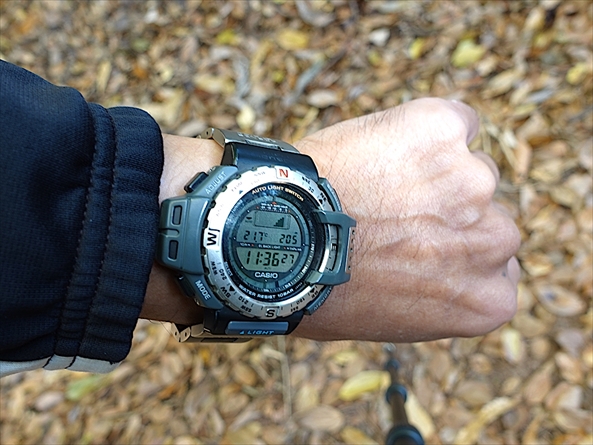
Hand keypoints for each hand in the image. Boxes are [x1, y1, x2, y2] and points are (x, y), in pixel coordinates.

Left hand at [143, 98, 520, 342]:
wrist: (275, 240)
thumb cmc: (319, 290)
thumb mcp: (395, 317)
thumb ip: (437, 290)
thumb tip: (438, 264)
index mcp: (487, 302)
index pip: (497, 269)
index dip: (454, 256)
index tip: (423, 250)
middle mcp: (494, 241)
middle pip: (488, 218)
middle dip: (448, 217)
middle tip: (393, 215)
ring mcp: (472, 180)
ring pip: (468, 168)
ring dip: (433, 173)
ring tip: (374, 181)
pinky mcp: (442, 127)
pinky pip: (452, 122)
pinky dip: (422, 129)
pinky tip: (381, 146)